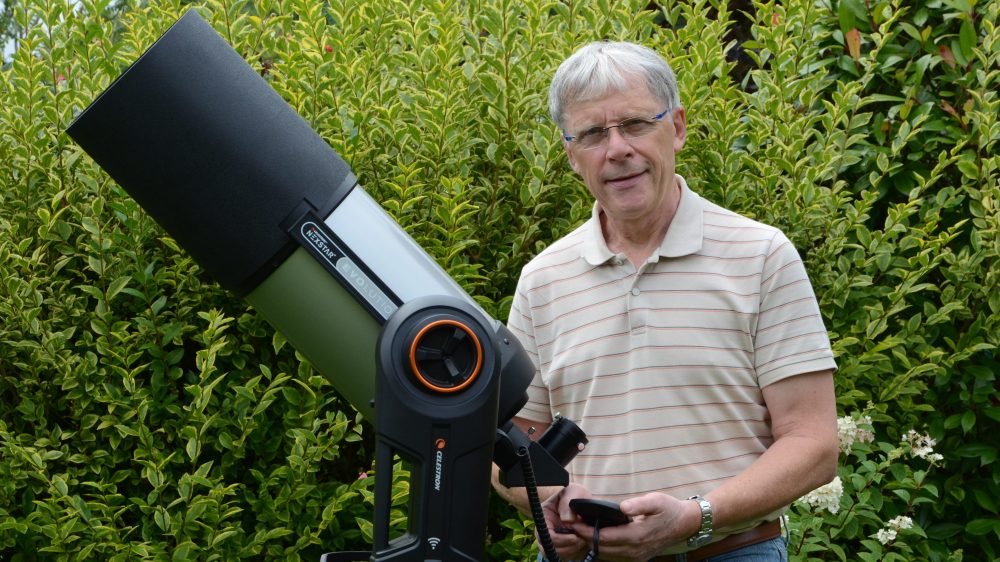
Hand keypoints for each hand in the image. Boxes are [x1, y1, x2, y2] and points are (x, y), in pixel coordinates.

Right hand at [536, 483, 591, 560]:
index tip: (575, 536)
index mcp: (543, 516)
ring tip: (583, 541)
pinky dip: (573, 554)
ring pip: (556, 554)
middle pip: (548, 548)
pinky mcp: (561, 547)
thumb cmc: (575, 495)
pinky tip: (582, 544)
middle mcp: (545, 530)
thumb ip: (567, 502)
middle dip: (567, 546)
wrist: (581, 502)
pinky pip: (564, 557)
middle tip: (581, 540)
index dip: (559, 539)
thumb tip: (567, 520)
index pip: (544, 534)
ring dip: (571, 551)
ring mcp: (552, 540)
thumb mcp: (572, 491)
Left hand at [572, 492, 699, 561]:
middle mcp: (635, 549)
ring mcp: (637, 556)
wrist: (685, 524)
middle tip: (574, 527)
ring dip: (594, 544)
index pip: (604, 537)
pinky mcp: (638, 557)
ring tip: (583, 531)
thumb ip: (639, 504)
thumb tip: (623, 507)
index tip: (575, 523)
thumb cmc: (669, 510)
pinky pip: (616, 556)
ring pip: (608, 555)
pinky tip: (599, 537)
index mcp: (637, 535)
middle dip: (586, 538)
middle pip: (602, 548)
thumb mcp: (656, 501)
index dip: (587, 531)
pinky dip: (604, 548)